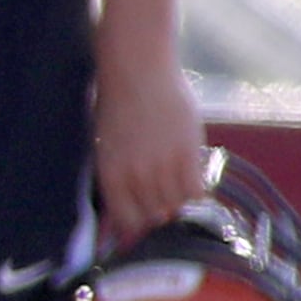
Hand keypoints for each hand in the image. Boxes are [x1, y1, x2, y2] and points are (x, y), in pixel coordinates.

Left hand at [95, 49, 210, 243]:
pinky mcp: (187, 153)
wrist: (137, 71)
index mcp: (109, 174)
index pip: (126, 221)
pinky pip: (196, 190)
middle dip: (155, 214)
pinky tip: (189, 175)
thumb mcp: (104, 146)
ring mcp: (163, 165)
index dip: (134, 229)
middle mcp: (135, 175)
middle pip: (153, 217)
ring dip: (175, 200)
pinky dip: (195, 189)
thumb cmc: (115, 105)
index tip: (140, 227)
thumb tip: (116, 217)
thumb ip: (114, 179)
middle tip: (159, 200)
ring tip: (172, 182)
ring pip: (176, 205)